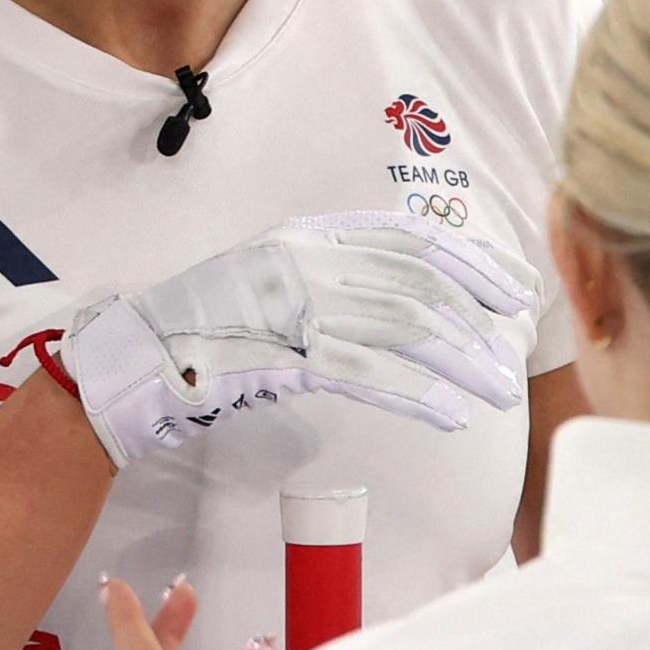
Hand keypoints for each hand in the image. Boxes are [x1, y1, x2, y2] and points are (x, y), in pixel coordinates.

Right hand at [62, 212, 535, 470]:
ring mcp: (291, 302)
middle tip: (515, 357)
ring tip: (497, 392)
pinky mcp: (279, 352)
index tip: (515, 289)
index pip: (412, 237)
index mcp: (310, 233)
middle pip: (418, 284)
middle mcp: (306, 258)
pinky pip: (365, 373)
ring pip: (402, 328)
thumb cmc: (210, 331)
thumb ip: (337, 280)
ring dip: (460, 363)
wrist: (134, 360)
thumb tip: (412, 303)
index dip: (473, 261)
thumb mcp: (278, 280)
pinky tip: (450, 415)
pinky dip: (416, 395)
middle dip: (478, 322)